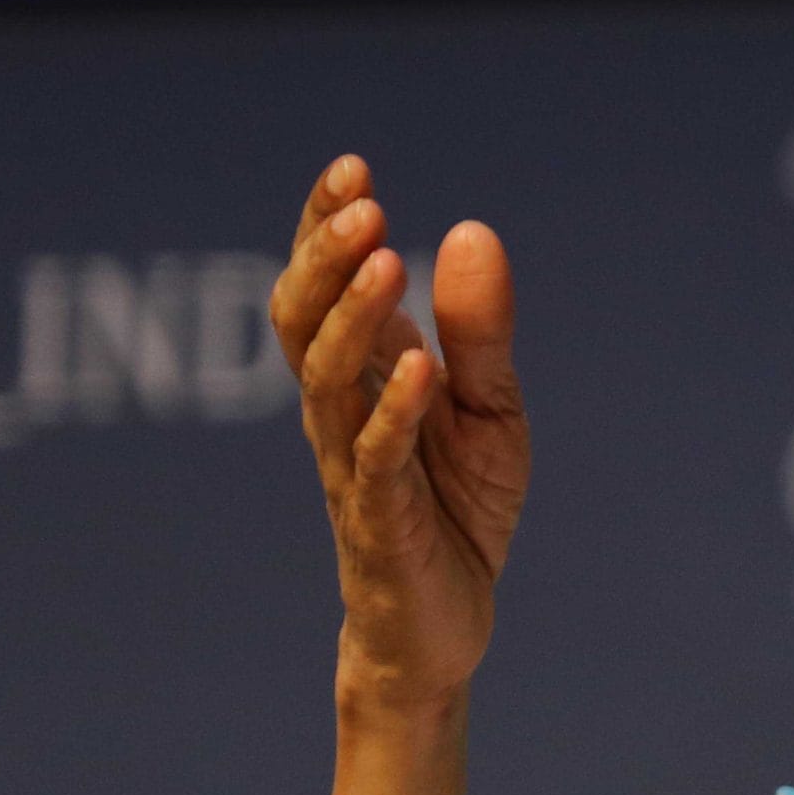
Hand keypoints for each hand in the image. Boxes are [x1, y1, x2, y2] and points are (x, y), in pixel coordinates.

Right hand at [269, 156, 531, 713]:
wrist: (447, 627)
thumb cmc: (459, 511)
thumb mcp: (491, 411)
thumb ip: (481, 333)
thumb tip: (471, 231)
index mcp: (363, 376)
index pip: (324, 287)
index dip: (325, 227)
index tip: (352, 167)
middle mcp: (342, 413)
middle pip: (302, 320)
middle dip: (325, 256)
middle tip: (363, 201)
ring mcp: (353, 467)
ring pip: (324, 381)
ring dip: (353, 318)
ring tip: (385, 260)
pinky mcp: (380, 522)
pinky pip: (375, 459)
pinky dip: (394, 409)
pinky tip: (418, 365)